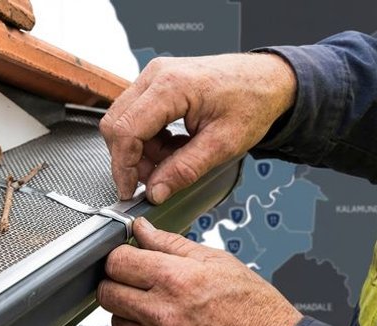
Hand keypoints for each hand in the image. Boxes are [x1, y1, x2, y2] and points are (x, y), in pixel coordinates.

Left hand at [97, 218, 302, 325]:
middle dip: (117, 284)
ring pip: (117, 323)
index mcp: (175, 279)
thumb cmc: (253, 308)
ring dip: (130, 314)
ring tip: (159, 310)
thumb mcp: (216, 261)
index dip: (118, 258)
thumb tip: (141, 229)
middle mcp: (162, 313)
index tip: (125, 261)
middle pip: (107, 294)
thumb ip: (170, 243)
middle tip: (135, 284)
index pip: (116, 262)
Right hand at [100, 53, 296, 203]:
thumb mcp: (223, 144)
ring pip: (123, 121)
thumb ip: (184, 170)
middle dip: (129, 159)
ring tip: (172, 159)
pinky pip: (135, 115)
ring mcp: (154, 76)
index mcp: (171, 86)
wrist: (269, 80)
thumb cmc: (252, 101)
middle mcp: (156, 75)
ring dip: (141, 149)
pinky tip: (172, 145)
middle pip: (116, 124)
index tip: (129, 191)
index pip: (126, 130)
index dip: (123, 166)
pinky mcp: (156, 82)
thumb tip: (156, 191)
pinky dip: (148, 138)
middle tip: (152, 180)